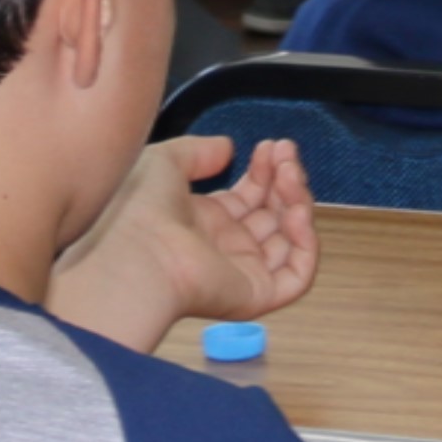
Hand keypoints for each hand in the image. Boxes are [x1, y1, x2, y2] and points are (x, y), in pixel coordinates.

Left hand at [63, 130, 317, 339]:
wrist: (136, 252)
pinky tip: (295, 212)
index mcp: (204, 223)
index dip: (265, 171)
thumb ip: (198, 151)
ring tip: (290, 173)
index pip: (250, 197)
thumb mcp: (165, 161)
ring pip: (289, 241)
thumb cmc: (138, 210)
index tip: (271, 146)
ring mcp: (242, 272)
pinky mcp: (256, 295)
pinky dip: (305, 245)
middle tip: (286, 153)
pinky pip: (296, 276)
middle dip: (285, 180)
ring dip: (298, 203)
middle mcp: (225, 248)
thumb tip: (228, 148)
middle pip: (273, 215)